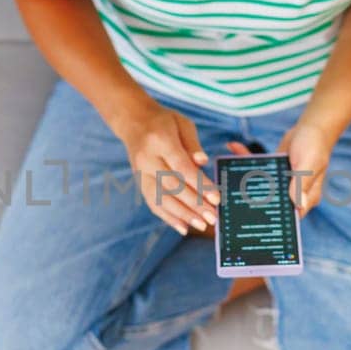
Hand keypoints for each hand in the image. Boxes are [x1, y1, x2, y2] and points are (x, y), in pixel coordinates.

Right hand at [112, 100, 218, 234]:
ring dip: (182, 215)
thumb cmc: (164, 121)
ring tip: (202, 225)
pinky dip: (168, 217)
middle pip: (172, 186)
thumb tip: (203, 162)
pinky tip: (183, 227)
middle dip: (194, 204)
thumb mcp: (182, 123)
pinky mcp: (139, 183)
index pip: (181, 167)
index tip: (217, 198)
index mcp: (159, 140)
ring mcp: (140, 173)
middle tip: (213, 217)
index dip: (199, 184)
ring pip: (161, 199)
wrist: (133, 122)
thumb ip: (193, 144)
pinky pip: (152, 203)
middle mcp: (146, 159)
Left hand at [226, 118, 336, 217]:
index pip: (291, 217)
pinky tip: (233, 147)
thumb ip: (301, 183)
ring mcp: (283, 183)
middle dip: (253, 202)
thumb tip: (298, 205)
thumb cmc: (315, 145)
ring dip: (245, 178)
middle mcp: (294, 193)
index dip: (276, 223)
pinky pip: (257, 169)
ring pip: (261, 187)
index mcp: (307, 197)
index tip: (256, 224)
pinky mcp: (274, 171)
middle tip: (230, 201)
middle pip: (273, 205)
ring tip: (226, 173)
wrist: (311, 127)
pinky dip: (246, 158)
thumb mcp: (309, 164)